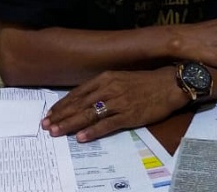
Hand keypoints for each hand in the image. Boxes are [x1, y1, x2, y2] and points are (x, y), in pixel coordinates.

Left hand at [41, 67, 185, 142]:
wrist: (170, 84)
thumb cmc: (146, 81)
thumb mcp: (122, 78)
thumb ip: (103, 87)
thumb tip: (84, 100)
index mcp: (107, 78)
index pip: (78, 93)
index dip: (62, 104)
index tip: (50, 114)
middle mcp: (110, 89)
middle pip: (80, 104)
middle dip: (61, 116)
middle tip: (46, 126)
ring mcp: (119, 102)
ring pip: (89, 114)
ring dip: (71, 124)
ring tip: (56, 132)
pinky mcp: (129, 115)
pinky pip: (107, 125)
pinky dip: (92, 131)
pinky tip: (81, 137)